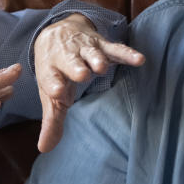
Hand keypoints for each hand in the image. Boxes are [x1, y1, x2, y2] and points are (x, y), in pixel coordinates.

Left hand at [33, 14, 143, 152]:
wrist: (56, 34)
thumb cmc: (56, 72)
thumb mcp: (51, 96)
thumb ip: (52, 122)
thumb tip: (44, 149)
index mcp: (50, 71)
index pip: (50, 78)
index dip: (54, 84)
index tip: (57, 92)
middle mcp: (66, 57)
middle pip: (70, 62)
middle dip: (77, 68)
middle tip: (82, 75)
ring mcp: (85, 50)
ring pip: (91, 53)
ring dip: (96, 59)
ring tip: (101, 67)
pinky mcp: (102, 44)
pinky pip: (116, 49)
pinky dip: (127, 54)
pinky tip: (139, 60)